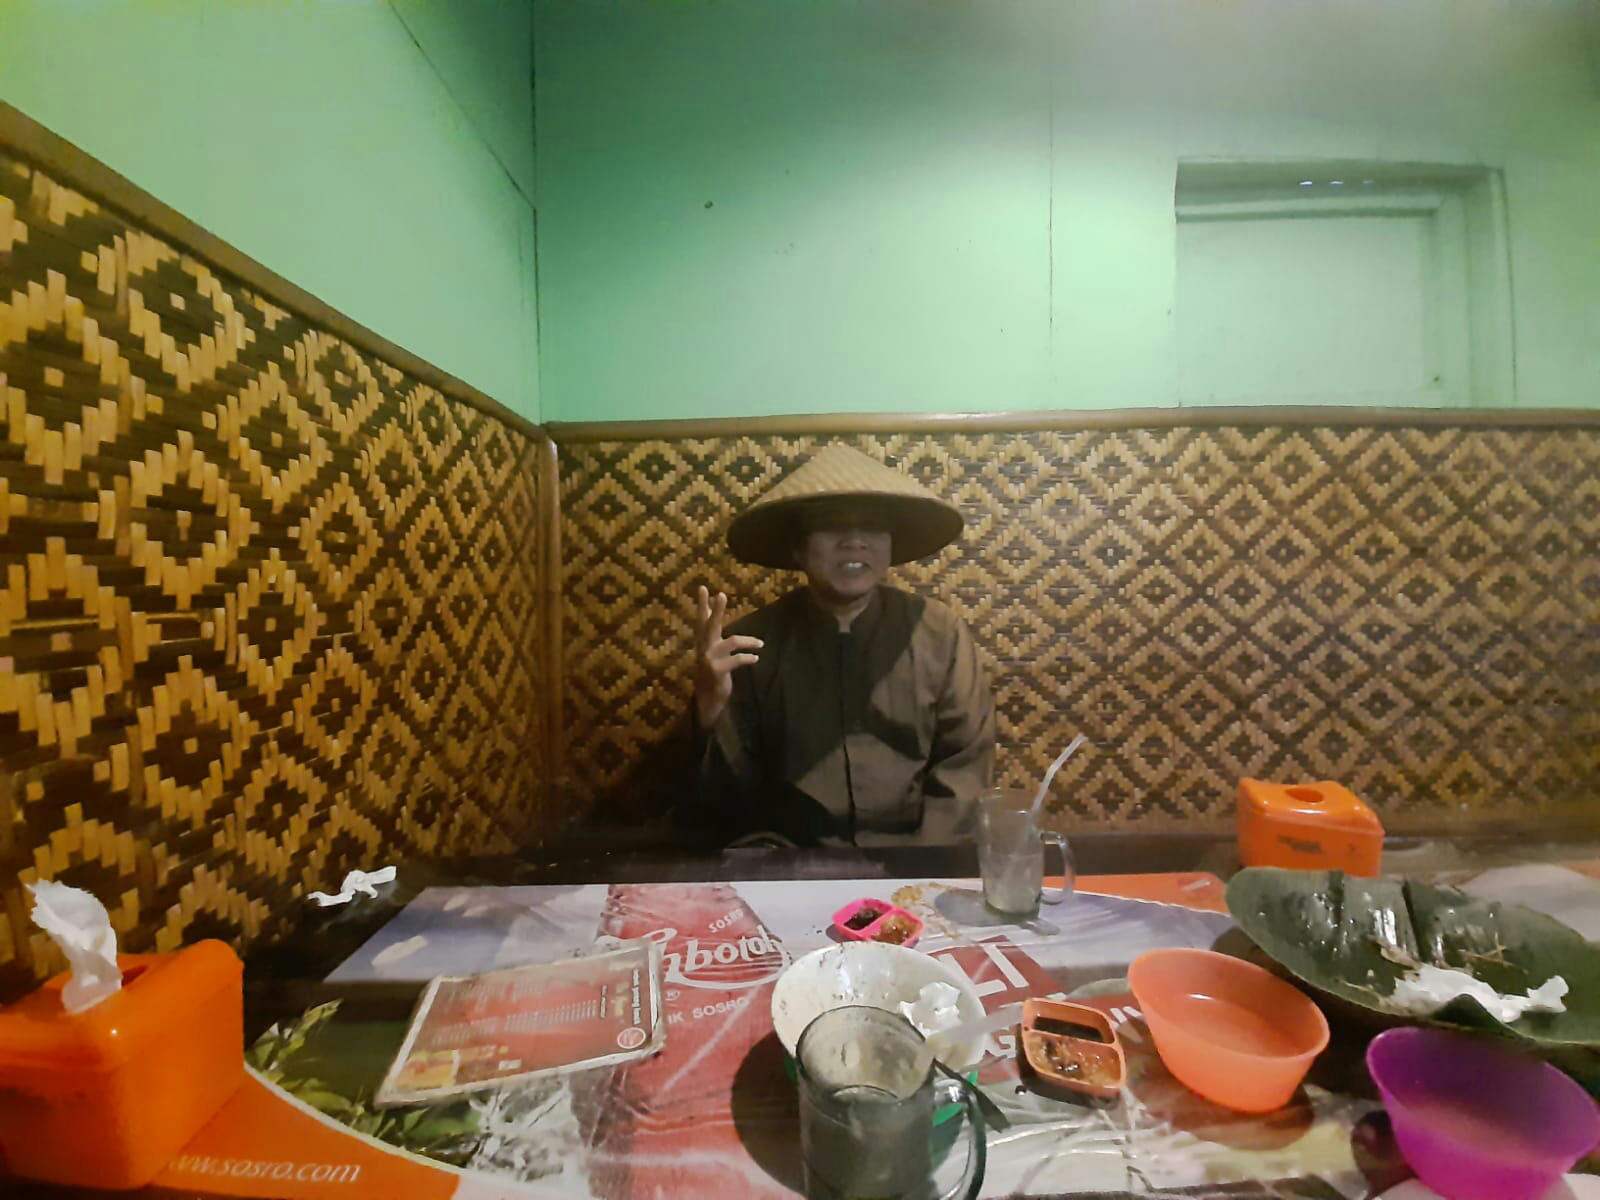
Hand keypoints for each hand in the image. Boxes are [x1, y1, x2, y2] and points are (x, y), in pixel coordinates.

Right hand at [694, 586, 762, 727]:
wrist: (708, 697)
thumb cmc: (713, 669)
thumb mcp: (712, 649)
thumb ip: (714, 631)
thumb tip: (717, 606)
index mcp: (703, 641)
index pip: (701, 619)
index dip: (702, 604)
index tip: (703, 587)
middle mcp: (704, 647)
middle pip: (710, 625)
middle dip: (716, 610)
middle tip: (721, 595)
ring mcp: (709, 659)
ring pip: (730, 642)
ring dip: (748, 641)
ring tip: (760, 643)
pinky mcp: (717, 671)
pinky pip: (736, 660)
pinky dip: (747, 658)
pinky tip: (755, 658)